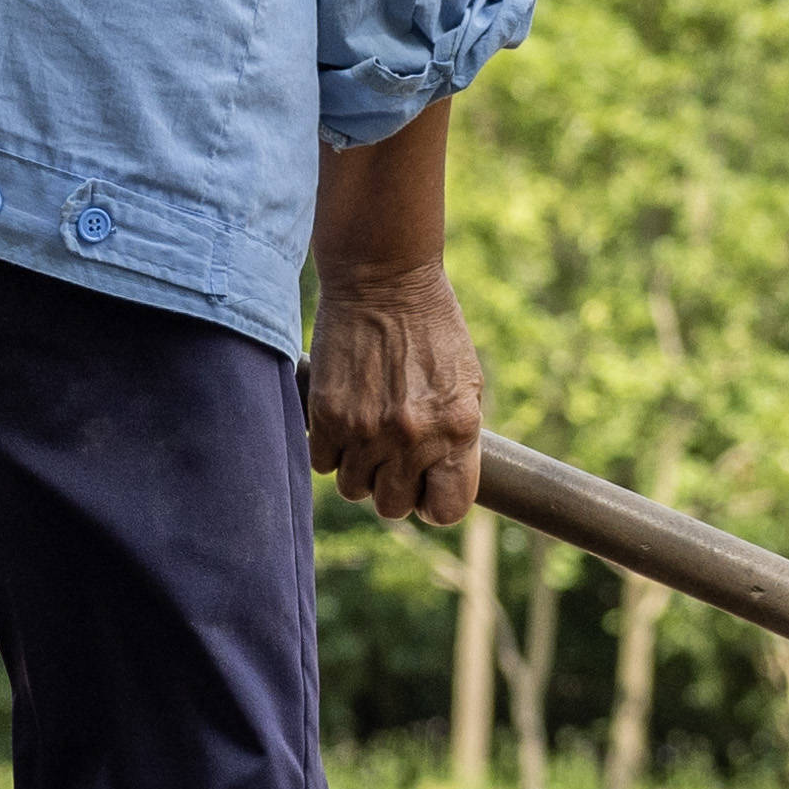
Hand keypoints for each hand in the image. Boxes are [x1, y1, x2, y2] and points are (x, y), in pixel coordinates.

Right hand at [307, 99, 481, 528]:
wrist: (383, 278)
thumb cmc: (432, 327)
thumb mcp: (465, 380)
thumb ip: (456, 436)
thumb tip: (441, 480)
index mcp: (457, 430)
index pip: (447, 509)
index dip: (435, 501)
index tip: (427, 485)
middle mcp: (414, 437)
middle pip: (394, 506)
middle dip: (394, 486)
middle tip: (392, 455)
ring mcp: (367, 430)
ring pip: (354, 488)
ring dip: (359, 467)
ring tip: (367, 431)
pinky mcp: (328, 416)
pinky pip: (323, 463)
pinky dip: (331, 448)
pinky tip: (344, 417)